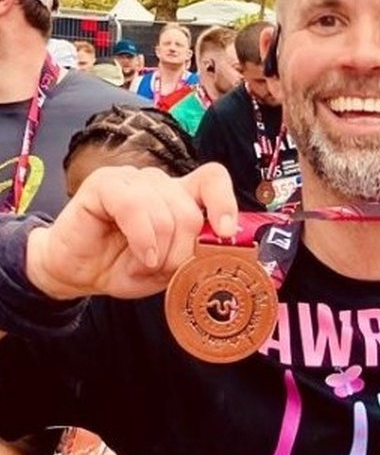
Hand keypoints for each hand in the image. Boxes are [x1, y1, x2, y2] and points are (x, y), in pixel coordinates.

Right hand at [26, 164, 236, 300]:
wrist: (80, 274)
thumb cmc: (126, 267)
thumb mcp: (170, 268)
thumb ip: (195, 254)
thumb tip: (221, 245)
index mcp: (181, 197)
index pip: (213, 180)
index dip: (224, 202)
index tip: (224, 232)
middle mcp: (161, 184)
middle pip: (191, 211)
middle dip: (181, 251)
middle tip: (163, 268)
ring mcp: (133, 179)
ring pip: (165, 213)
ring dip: (158, 251)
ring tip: (143, 263)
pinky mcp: (104, 184)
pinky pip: (134, 207)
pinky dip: (142, 238)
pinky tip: (140, 255)